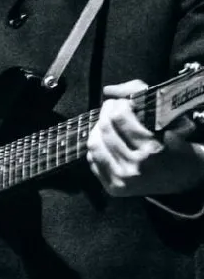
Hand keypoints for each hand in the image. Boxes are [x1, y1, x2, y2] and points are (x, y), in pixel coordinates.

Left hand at [86, 79, 203, 197]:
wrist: (184, 178)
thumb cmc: (177, 144)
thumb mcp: (168, 116)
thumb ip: (139, 94)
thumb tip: (108, 91)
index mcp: (151, 149)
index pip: (120, 117)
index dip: (119, 103)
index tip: (125, 102)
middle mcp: (135, 167)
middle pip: (104, 129)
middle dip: (107, 112)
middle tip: (114, 108)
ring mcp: (122, 180)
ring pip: (94, 144)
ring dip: (98, 128)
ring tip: (108, 124)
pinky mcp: (114, 188)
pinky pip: (93, 160)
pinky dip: (98, 147)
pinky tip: (108, 142)